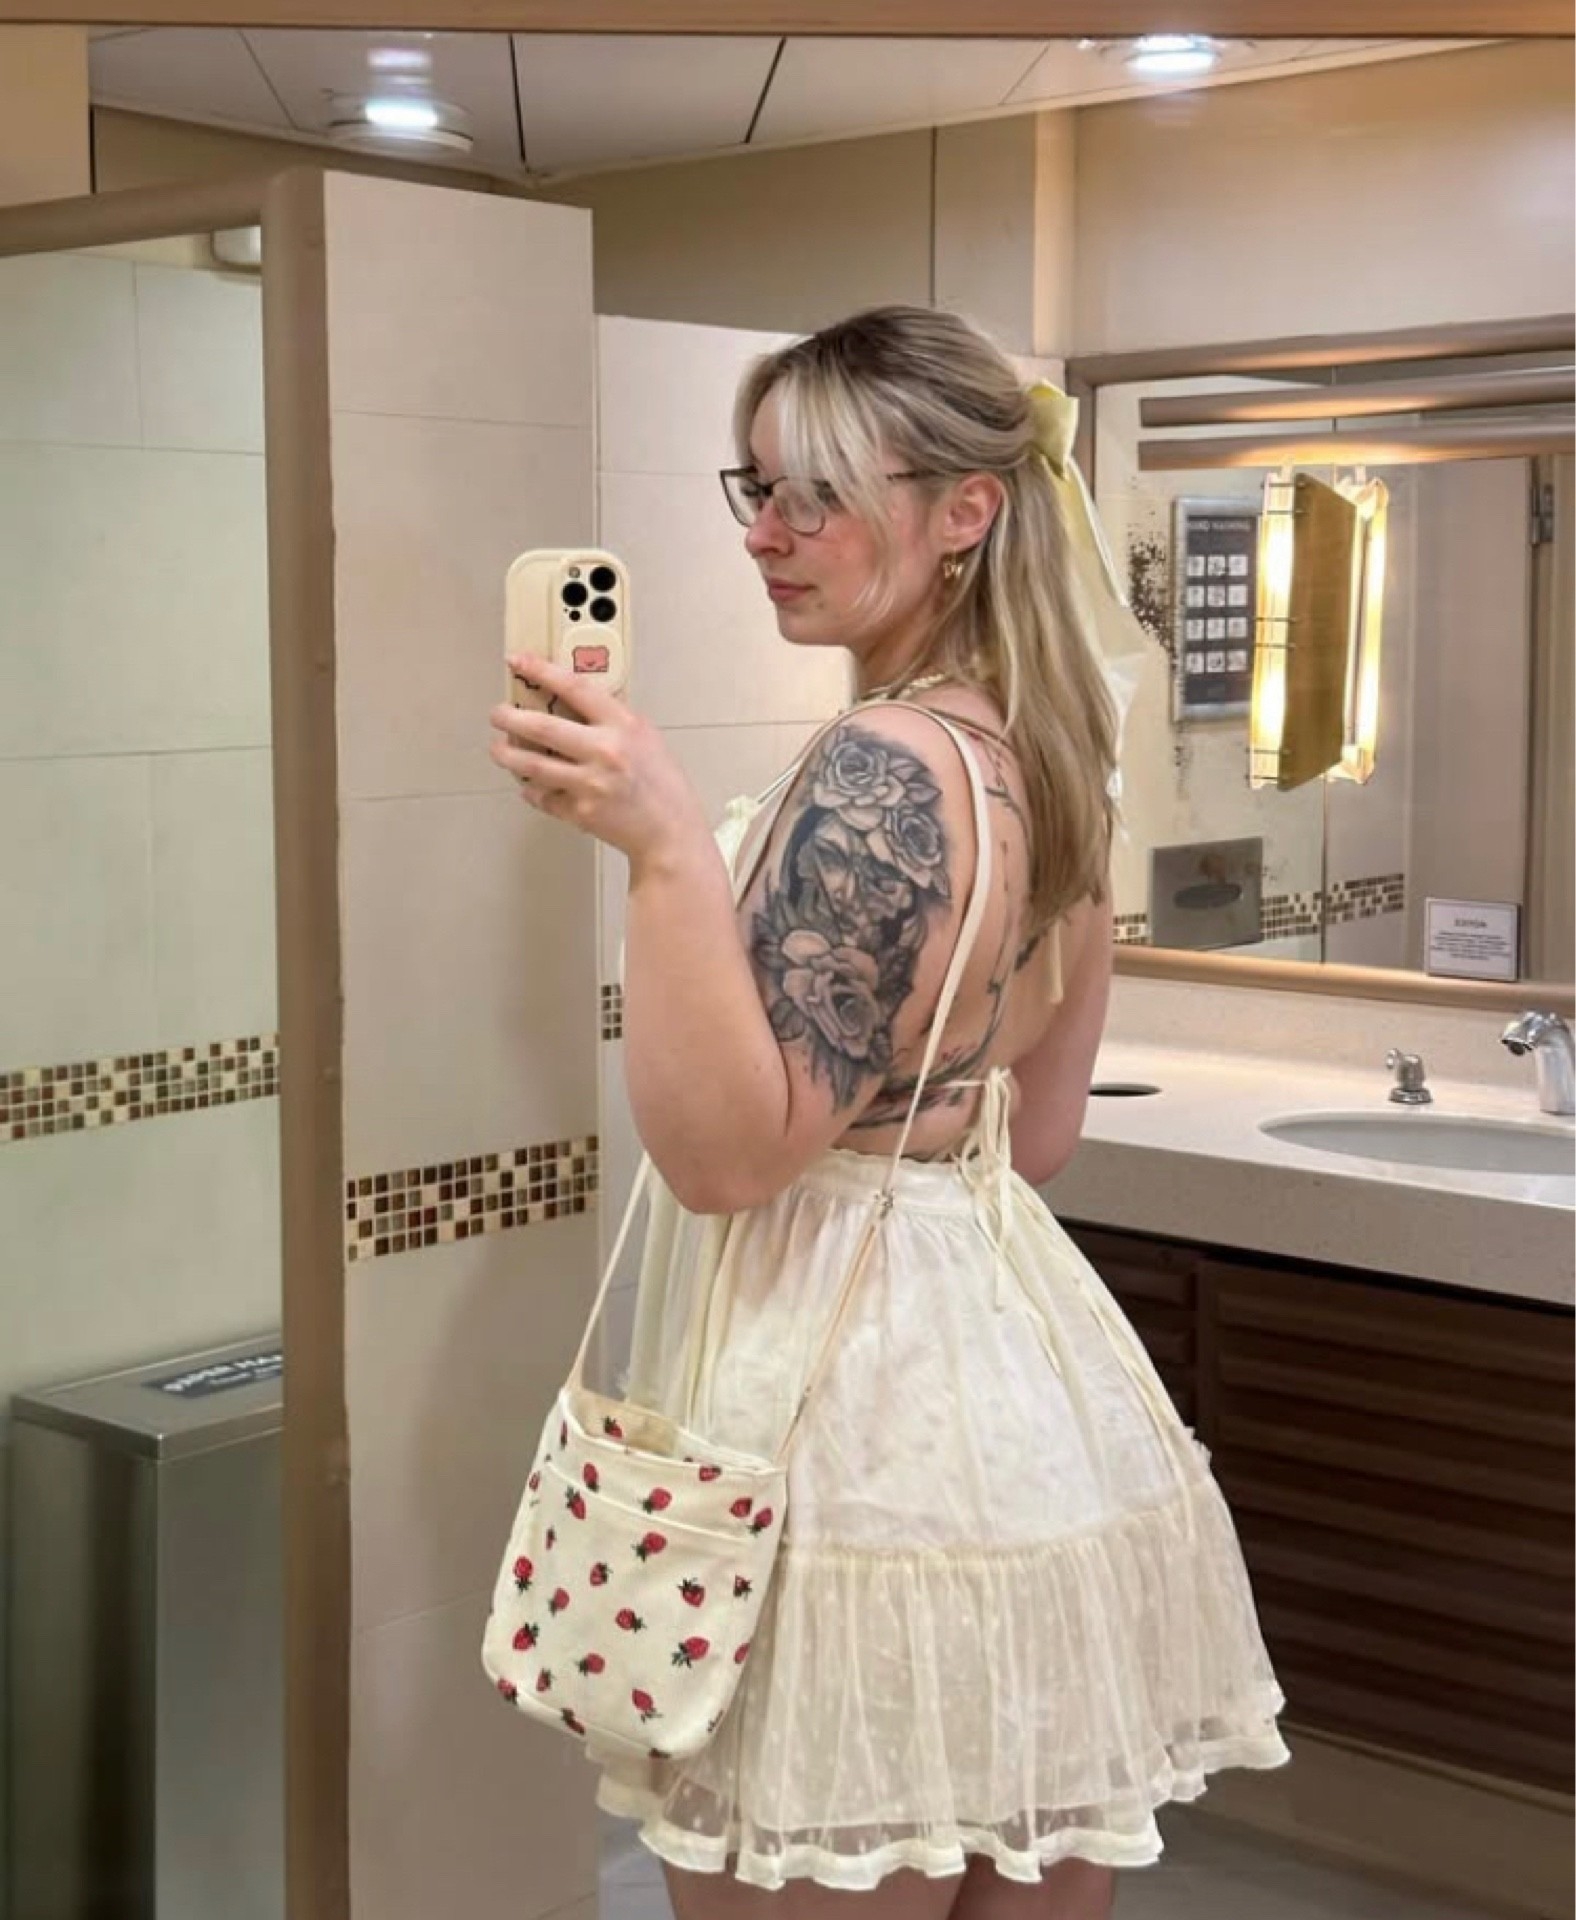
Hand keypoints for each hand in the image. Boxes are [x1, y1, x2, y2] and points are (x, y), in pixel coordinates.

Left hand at [490, 654, 709, 868]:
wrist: (669, 831)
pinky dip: (531, 789)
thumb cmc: (661, 783)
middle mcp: (604, 751)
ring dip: (507, 755)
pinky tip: (529, 784)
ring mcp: (590, 784)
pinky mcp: (580, 812)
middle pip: (542, 727)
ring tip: (498, 749)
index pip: (575, 688)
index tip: (518, 661)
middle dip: (509, 717)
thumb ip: (613, 718)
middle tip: (497, 714)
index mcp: (622, 725)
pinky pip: (542, 797)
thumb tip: (575, 697)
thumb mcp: (645, 736)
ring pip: (532, 765)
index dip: (541, 671)